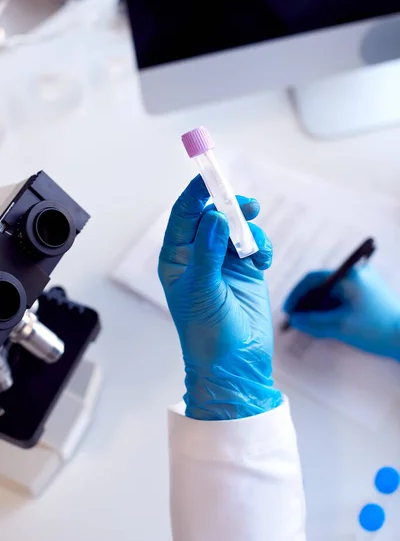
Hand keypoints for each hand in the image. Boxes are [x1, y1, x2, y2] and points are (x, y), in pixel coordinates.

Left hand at [158, 175, 281, 419]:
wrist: (236, 363)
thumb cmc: (208, 333)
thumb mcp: (202, 290)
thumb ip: (207, 252)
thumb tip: (214, 217)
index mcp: (177, 258)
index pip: (184, 216)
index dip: (196, 194)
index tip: (210, 176)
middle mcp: (198, 255)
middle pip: (213, 216)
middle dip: (230, 209)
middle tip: (249, 206)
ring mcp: (223, 261)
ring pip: (237, 228)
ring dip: (249, 232)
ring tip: (255, 251)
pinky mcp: (245, 270)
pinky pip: (254, 244)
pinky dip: (261, 247)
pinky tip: (263, 263)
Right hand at [283, 266, 399, 360]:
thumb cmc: (375, 330)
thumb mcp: (339, 327)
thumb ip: (312, 322)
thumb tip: (294, 319)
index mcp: (348, 276)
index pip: (313, 279)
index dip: (297, 295)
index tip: (288, 311)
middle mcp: (356, 274)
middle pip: (321, 285)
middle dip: (306, 303)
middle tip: (296, 319)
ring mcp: (363, 282)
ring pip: (331, 292)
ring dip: (318, 307)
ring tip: (309, 324)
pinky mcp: (368, 292)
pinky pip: (342, 297)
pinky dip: (331, 309)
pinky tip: (324, 323)